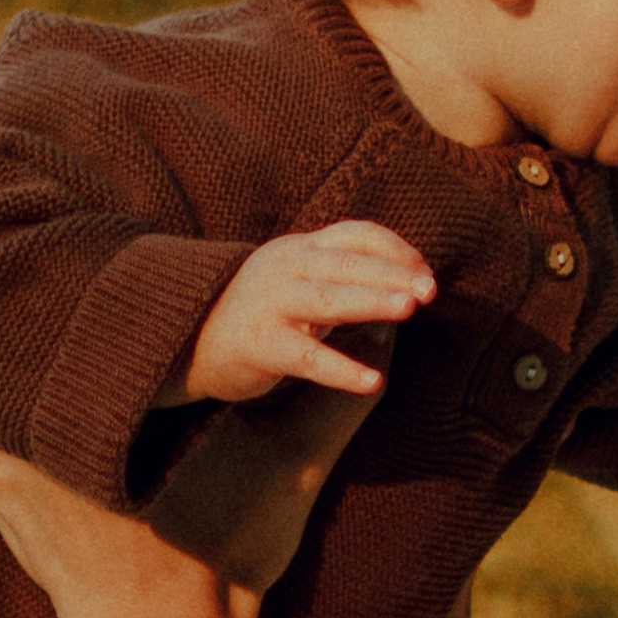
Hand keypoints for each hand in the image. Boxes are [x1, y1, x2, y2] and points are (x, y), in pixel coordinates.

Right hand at [166, 222, 434, 406]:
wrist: (187, 342)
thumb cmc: (258, 314)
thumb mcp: (297, 281)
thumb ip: (340, 276)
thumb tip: (406, 283)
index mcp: (299, 249)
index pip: (354, 234)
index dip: (394, 249)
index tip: (426, 271)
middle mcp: (284, 268)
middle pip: (346, 263)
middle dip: (392, 273)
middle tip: (429, 290)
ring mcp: (269, 304)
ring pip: (327, 299)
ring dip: (370, 301)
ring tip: (409, 308)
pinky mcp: (258, 345)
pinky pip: (305, 358)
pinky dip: (341, 369)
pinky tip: (373, 382)